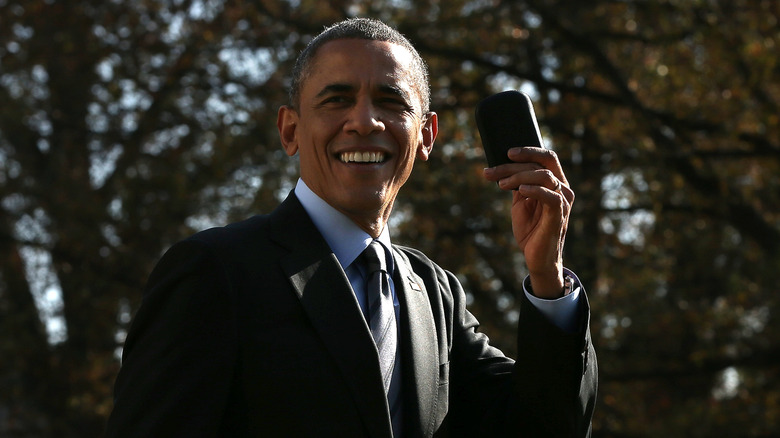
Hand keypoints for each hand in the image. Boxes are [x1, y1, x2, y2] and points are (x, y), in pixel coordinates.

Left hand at [483, 147, 574, 298]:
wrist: (536, 257)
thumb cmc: (530, 229)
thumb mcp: (520, 202)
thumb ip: (517, 184)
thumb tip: (501, 167)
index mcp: (555, 183)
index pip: (547, 157)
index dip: (528, 151)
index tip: (507, 152)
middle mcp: (563, 189)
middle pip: (544, 163)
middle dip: (517, 164)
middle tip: (493, 171)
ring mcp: (563, 202)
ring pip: (545, 176)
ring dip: (519, 177)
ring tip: (500, 184)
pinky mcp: (559, 216)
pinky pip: (551, 196)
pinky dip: (535, 190)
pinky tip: (520, 191)